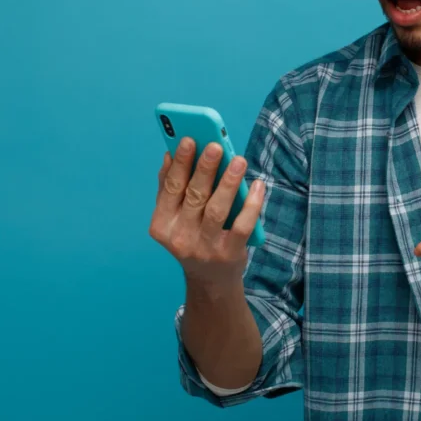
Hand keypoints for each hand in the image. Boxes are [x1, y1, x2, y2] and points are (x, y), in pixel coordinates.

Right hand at [149, 137, 264, 288]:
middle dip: (205, 168)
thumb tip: (170, 154)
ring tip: (239, 160)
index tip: (188, 139)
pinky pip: (242, 225)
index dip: (179, 164)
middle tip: (215, 145)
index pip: (170, 189)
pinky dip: (252, 204)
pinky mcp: (229, 254)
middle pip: (194, 196)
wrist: (211, 280)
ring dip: (229, 182)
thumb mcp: (177, 218)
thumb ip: (172, 189)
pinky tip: (258, 184)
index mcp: (162, 225)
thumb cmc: (194, 237)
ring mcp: (204, 248)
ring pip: (217, 209)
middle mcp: (180, 238)